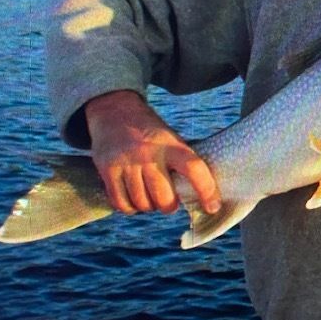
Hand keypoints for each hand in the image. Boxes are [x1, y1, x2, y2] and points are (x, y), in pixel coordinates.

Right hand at [85, 90, 220, 214]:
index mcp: (170, 144)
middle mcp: (148, 153)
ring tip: (148, 195)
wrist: (114, 112)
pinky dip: (130, 207)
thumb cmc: (151, 134)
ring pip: (143, 204)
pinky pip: (122, 203)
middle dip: (169, 205)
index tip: (212, 207)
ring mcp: (126, 162)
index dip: (207, 191)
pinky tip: (133, 198)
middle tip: (167, 199)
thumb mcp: (171, 140)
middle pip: (165, 198)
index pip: (194, 169)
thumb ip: (182, 164)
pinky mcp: (108, 169)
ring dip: (148, 206)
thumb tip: (203, 198)